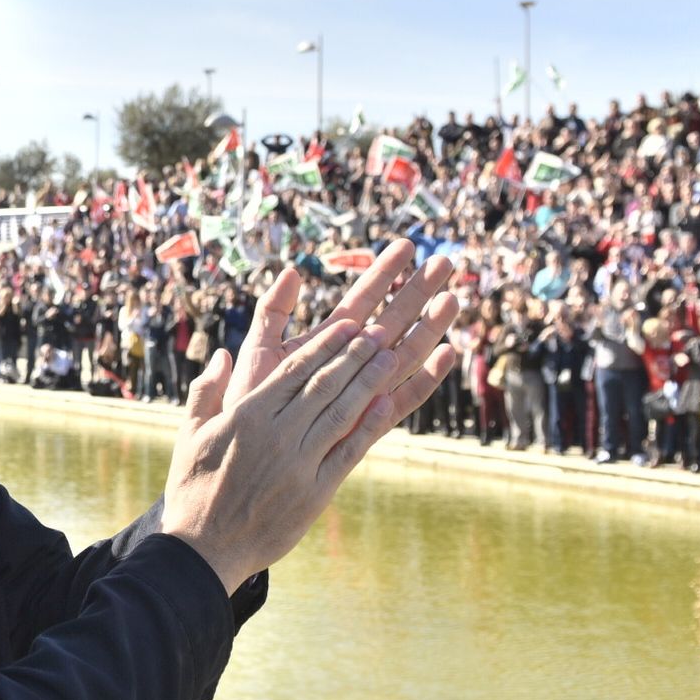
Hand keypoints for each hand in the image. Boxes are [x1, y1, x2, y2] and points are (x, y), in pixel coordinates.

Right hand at [163, 317, 455, 593]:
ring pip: (341, 411)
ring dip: (368, 381)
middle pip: (324, 384)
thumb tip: (223, 354)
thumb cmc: (192, 489)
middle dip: (354, 354)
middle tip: (377, 332)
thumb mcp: (190, 434)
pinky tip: (385, 404)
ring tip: (389, 356)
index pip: (294, 369)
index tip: (347, 325)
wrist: (204, 549)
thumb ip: (207, 391)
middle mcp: (277, 434)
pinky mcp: (315, 492)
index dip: (325, 344)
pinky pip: (348, 452)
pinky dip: (368, 426)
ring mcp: (299, 463)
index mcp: (246, 415)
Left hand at [225, 240, 452, 409]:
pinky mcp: (368, 423)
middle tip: (445, 261)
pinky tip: (447, 353)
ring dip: (430, 326)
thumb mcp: (258, 349)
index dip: (383, 273)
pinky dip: (427, 378)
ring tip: (453, 297)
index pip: (361, 300)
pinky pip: (404, 400)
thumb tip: (294, 271)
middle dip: (417, 291)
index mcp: (326, 343)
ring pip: (406, 354)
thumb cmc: (247, 402)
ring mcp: (362, 392)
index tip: (405, 245)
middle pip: (392, 321)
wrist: (246, 454)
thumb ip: (274, 312)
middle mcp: (349, 365)